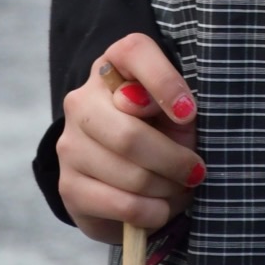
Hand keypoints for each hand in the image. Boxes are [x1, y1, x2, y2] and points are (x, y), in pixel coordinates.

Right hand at [56, 36, 202, 243]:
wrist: (122, 167)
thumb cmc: (161, 126)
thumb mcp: (175, 109)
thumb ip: (178, 105)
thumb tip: (180, 114)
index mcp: (113, 65)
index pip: (134, 52)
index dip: (164, 82)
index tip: (189, 114)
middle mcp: (82, 99)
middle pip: (129, 134)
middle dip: (173, 160)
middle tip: (196, 171)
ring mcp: (69, 144)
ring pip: (128, 174)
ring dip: (165, 189)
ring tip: (180, 189)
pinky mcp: (68, 186)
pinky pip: (118, 205)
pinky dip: (150, 212)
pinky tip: (160, 209)